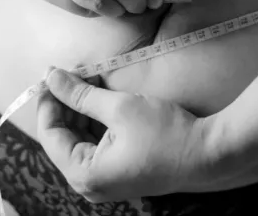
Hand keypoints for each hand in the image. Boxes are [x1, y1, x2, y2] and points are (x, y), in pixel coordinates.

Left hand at [36, 68, 211, 202]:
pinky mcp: (120, 173)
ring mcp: (105, 181)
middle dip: (66, 104)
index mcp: (84, 173)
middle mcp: (90, 184)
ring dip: (81, 110)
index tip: (50, 76)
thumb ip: (81, 93)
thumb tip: (51, 77)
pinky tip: (101, 97)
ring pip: (80, 140)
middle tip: (72, 73)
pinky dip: (95, 121)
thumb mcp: (119, 107)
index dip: (48, 102)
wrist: (209, 154)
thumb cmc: (165, 133)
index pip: (50, 134)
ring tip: (88, 80)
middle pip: (64, 138)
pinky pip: (96, 146)